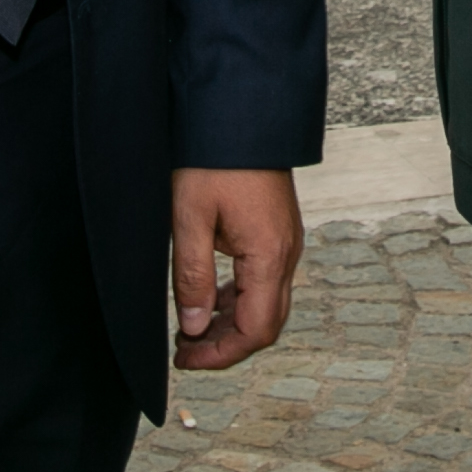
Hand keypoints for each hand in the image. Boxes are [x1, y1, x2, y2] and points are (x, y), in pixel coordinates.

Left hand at [171, 167, 301, 373]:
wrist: (241, 113)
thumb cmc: (213, 160)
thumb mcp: (190, 218)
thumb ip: (193, 277)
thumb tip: (194, 328)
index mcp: (269, 255)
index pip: (255, 331)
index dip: (220, 355)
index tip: (185, 359)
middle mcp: (286, 253)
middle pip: (266, 324)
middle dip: (225, 345)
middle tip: (184, 350)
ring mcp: (286, 242)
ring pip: (267, 304)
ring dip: (231, 323)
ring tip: (190, 327)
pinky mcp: (278, 232)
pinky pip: (265, 281)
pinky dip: (239, 300)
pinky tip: (210, 298)